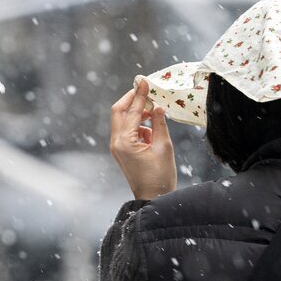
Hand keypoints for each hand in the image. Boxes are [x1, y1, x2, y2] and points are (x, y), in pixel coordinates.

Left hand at [110, 76, 175, 200]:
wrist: (153, 199)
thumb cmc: (160, 177)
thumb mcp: (164, 147)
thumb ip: (159, 124)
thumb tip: (157, 107)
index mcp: (125, 142)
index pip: (132, 111)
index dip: (140, 95)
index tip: (145, 81)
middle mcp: (116, 143)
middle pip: (119, 111)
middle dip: (131, 99)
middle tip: (144, 90)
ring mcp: (117, 148)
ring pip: (122, 120)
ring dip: (136, 113)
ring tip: (154, 112)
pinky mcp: (121, 151)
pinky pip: (127, 131)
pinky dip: (138, 125)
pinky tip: (152, 129)